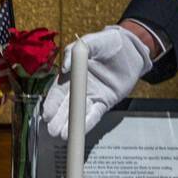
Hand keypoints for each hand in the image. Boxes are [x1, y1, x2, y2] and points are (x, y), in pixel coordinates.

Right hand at [41, 25, 151, 139]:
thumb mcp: (91, 42)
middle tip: (51, 130)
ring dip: (70, 124)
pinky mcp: (105, 101)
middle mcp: (79, 87)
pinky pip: (95, 114)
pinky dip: (87, 123)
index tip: (46, 114)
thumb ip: (74, 52)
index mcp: (71, 74)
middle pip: (65, 106)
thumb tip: (64, 66)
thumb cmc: (109, 42)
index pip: (57, 91)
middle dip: (58, 119)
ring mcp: (92, 95)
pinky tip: (79, 132)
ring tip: (62, 135)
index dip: (52, 103)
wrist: (132, 48)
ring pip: (78, 113)